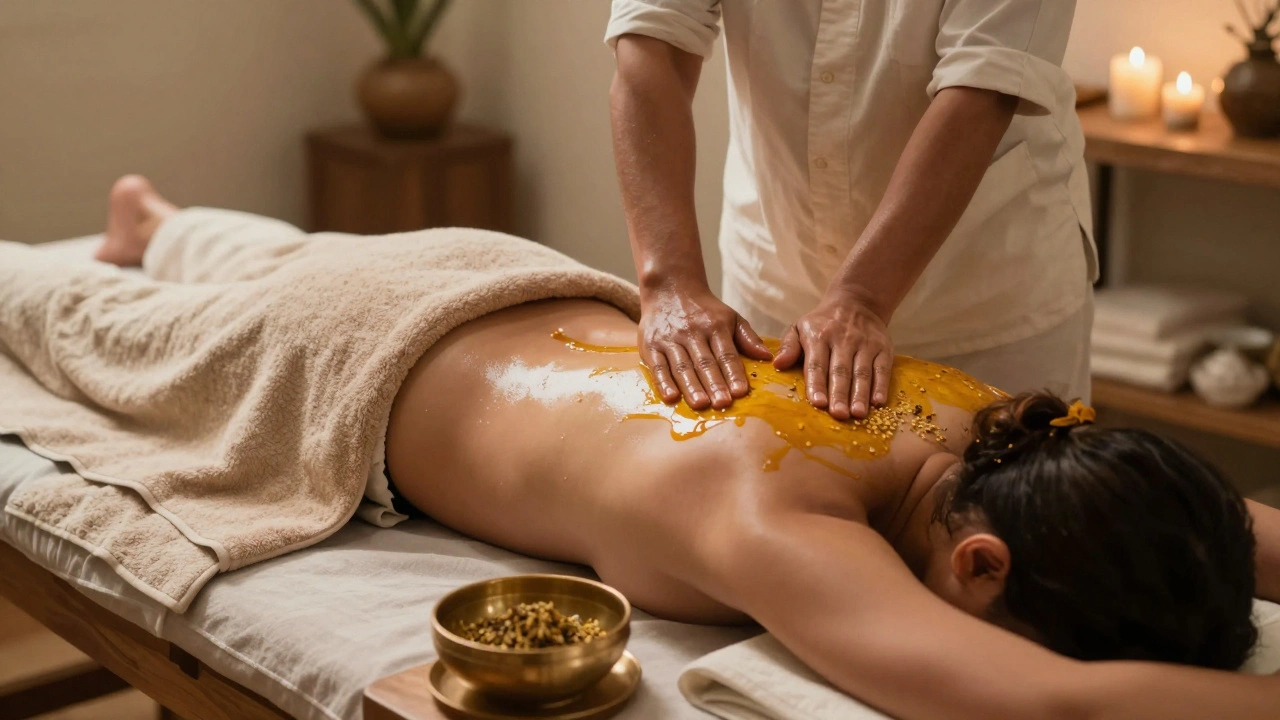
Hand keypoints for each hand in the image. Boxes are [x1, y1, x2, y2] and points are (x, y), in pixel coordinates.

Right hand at [639, 286, 771, 409]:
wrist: (669, 287)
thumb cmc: (703, 310)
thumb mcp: (729, 316)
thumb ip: (748, 337)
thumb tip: (766, 356)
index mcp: (715, 326)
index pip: (726, 353)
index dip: (733, 373)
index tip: (741, 392)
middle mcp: (693, 333)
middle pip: (705, 362)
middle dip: (714, 383)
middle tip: (723, 403)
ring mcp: (670, 339)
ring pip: (682, 366)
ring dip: (691, 386)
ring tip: (700, 404)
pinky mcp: (650, 345)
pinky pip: (657, 366)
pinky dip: (663, 382)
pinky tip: (671, 397)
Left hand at [774, 292, 892, 419]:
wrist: (857, 302)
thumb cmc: (822, 324)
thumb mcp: (799, 327)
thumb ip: (788, 347)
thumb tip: (778, 364)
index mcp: (819, 336)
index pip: (817, 364)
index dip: (817, 384)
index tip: (817, 403)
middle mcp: (843, 340)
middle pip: (841, 371)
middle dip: (839, 394)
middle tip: (838, 415)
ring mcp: (865, 344)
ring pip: (862, 372)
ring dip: (860, 394)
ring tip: (857, 414)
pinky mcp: (883, 348)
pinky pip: (883, 368)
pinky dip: (881, 386)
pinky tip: (878, 403)